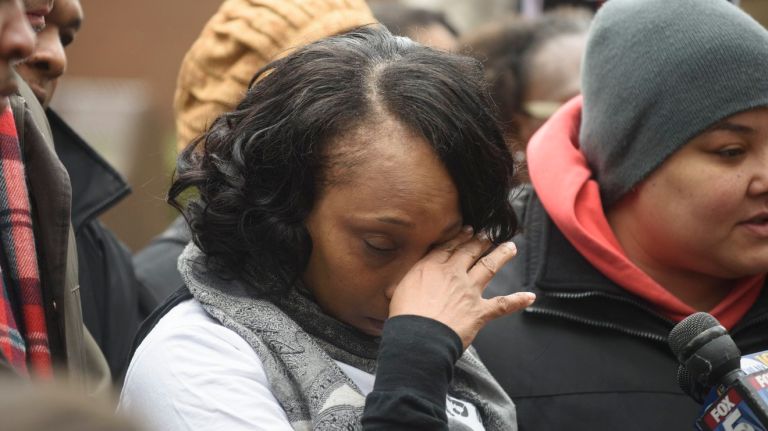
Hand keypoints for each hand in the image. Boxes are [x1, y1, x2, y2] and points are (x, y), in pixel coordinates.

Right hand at [388, 227, 534, 348]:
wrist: (419, 337)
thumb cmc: (404, 317)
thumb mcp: (396, 291)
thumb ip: (402, 284)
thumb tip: (392, 286)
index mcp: (431, 267)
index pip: (449, 247)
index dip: (461, 237)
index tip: (469, 229)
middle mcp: (453, 274)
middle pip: (471, 251)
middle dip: (481, 241)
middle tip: (488, 234)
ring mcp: (469, 291)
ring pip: (490, 267)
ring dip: (502, 255)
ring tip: (510, 247)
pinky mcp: (480, 311)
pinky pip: (503, 305)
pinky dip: (518, 301)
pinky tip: (530, 296)